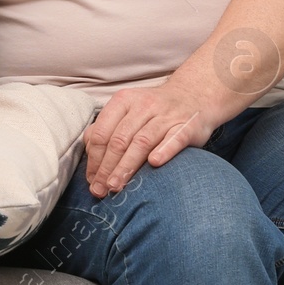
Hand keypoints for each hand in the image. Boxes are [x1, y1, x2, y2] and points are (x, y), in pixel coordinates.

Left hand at [84, 83, 215, 197]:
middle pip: (120, 139)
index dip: (94, 159)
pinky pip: (175, 138)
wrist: (194, 95)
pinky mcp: (188, 125)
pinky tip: (154, 163)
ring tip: (116, 185)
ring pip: (142, 141)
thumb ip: (107, 127)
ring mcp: (167, 115)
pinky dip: (164, 150)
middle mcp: (144, 105)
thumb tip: (89, 151)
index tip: (91, 180)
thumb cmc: (154, 110)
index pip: (103, 132)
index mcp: (124, 101)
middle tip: (101, 189)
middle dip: (107, 167)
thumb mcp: (128, 110)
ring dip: (127, 166)